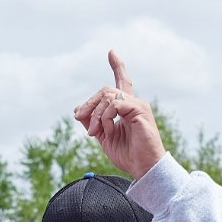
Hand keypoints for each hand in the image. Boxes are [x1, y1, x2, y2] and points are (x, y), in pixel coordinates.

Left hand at [74, 50, 165, 180]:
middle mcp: (134, 103)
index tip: (111, 52)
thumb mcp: (104, 138)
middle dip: (89, 103)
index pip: (122, 82)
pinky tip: (108, 131)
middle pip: (105, 90)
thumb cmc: (128, 155)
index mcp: (127, 108)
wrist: (144, 168)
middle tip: (79, 118)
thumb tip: (77, 110)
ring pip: (108, 96)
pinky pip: (115, 104)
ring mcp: (138, 105)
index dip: (117, 66)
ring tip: (93, 133)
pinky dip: (106, 117)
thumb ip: (92, 123)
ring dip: (95, 114)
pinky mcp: (140, 110)